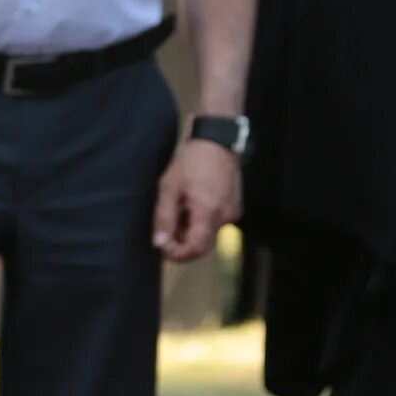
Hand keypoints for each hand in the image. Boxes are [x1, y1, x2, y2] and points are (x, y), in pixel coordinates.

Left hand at [154, 137, 240, 263]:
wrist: (216, 140)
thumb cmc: (190, 161)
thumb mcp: (169, 187)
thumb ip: (165, 218)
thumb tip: (159, 244)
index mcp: (207, 212)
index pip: (196, 248)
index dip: (179, 255)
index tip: (164, 250)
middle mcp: (224, 216)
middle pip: (203, 244)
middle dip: (184, 240)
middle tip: (170, 223)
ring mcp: (232, 212)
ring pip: (209, 233)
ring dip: (193, 229)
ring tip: (182, 206)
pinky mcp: (236, 207)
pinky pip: (217, 223)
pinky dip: (204, 220)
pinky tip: (196, 201)